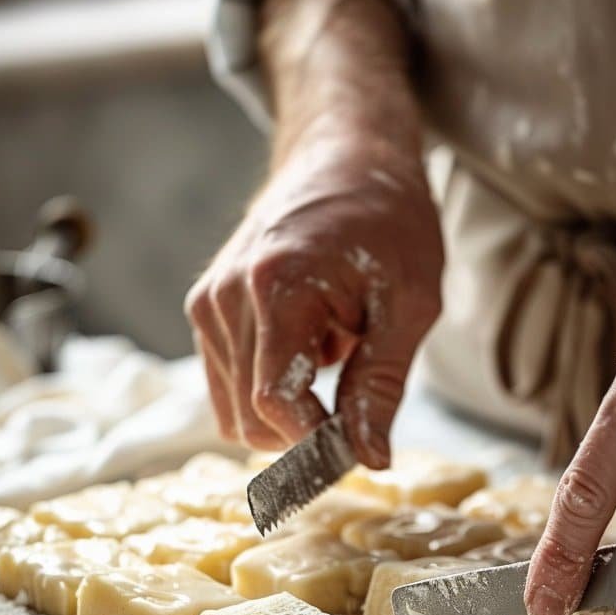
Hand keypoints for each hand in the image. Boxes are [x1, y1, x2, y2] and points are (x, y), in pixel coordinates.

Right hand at [185, 129, 442, 464]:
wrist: (346, 156)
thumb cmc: (387, 220)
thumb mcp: (410, 303)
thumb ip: (382, 385)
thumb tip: (369, 458)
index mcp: (274, 285)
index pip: (274, 402)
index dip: (314, 444)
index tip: (357, 452)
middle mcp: (224, 296)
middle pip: (249, 418)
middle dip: (303, 436)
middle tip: (360, 415)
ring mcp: (207, 304)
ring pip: (234, 413)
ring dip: (288, 411)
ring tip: (336, 358)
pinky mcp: (205, 311)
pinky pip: (229, 388)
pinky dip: (270, 391)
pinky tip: (310, 352)